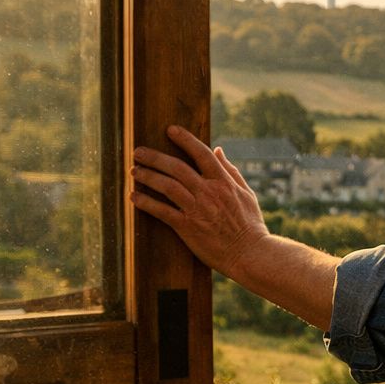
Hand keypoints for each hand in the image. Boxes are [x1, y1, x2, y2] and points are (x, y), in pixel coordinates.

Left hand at [130, 125, 267, 281]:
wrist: (250, 254)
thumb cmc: (250, 225)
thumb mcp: (246, 193)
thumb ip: (230, 170)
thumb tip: (218, 149)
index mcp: (224, 182)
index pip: (202, 154)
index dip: (185, 139)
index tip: (170, 130)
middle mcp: (209, 192)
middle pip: (177, 168)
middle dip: (155, 157)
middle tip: (138, 151)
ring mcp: (197, 209)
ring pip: (167, 186)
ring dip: (147, 176)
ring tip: (134, 171)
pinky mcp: (188, 227)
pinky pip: (162, 211)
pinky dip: (146, 202)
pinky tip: (134, 197)